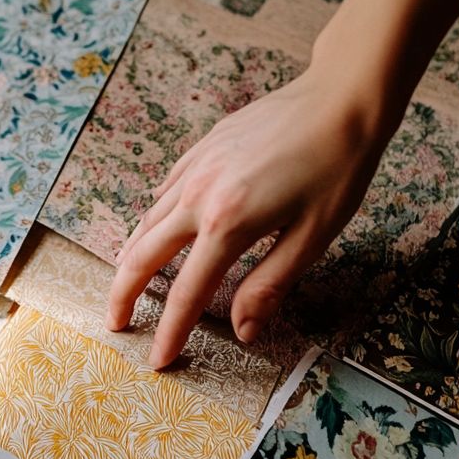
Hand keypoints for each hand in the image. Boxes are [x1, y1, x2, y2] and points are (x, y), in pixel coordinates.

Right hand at [105, 52, 399, 368]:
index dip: (171, 331)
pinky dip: (152, 218)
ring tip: (127, 283)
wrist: (341, 98)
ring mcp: (197, 168)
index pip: (187, 292)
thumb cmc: (336, 169)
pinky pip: (165, 191)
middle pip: (144, 254)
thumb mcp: (312, 237)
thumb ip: (269, 284)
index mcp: (229, 224)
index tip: (157, 361)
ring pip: (147, 220)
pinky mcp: (203, 149)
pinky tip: (156, 228)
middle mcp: (200, 195)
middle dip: (124, 294)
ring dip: (132, 257)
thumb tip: (241, 330)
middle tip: (117, 324)